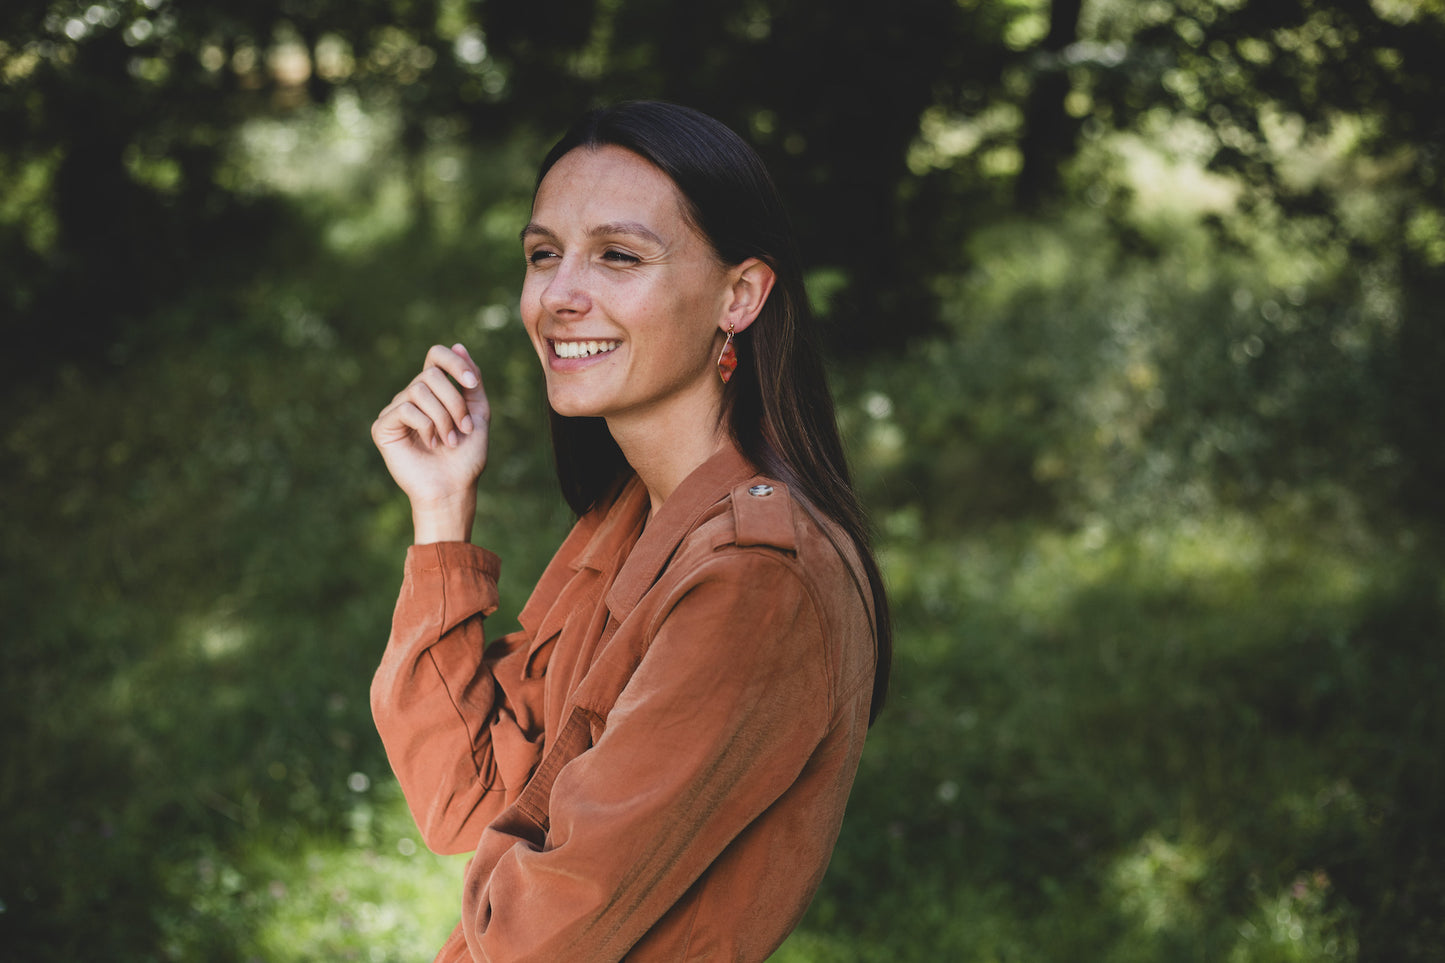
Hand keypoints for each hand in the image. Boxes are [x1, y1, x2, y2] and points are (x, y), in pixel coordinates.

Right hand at [371, 343, 489, 542]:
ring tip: (449, 441)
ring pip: (419, 390)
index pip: (436, 355)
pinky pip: (405, 408)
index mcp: (435, 391)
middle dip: (455, 402)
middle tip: (463, 429)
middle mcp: (412, 396)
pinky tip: (429, 444)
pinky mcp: (383, 427)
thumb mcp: (478, 413)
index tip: (472, 384)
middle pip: (431, 374)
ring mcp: (396, 410)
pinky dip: (426, 426)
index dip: (454, 362)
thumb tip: (457, 345)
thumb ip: (472, 381)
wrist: (453, 488)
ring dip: (444, 417)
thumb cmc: (466, 456)